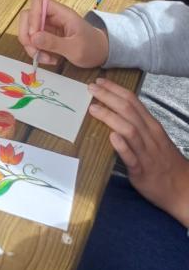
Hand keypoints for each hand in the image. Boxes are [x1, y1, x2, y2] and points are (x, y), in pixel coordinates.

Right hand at [18, 0, 108, 66]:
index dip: (32, 16)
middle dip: (27, 35)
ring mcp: (48, 27)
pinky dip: (37, 52)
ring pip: (28, 30)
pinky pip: (34, 41)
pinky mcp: (46, 37)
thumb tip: (33, 37)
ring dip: (31, 46)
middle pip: (27, 16)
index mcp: (61, 13)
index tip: (34, 36)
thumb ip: (54, 43)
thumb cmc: (92, 47)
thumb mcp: (75, 48)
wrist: (100, 53)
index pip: (38, 2)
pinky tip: (49, 59)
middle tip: (35, 51)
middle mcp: (52, 17)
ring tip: (45, 59)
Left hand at [88, 78, 188, 226]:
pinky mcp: (141, 170)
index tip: (100, 80)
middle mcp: (149, 135)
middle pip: (128, 111)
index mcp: (151, 125)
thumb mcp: (154, 137)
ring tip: (93, 108)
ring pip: (129, 130)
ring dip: (110, 117)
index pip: (133, 101)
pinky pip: (131, 157)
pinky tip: (112, 137)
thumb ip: (137, 124)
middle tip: (91, 88)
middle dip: (108, 97)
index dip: (115, 89)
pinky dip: (122, 146)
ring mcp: (146, 152)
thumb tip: (113, 110)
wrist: (182, 188)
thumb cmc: (164, 160)